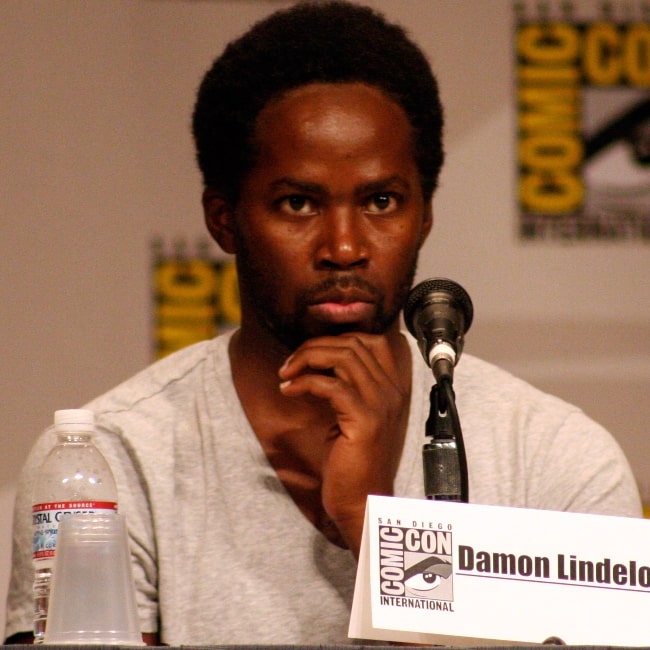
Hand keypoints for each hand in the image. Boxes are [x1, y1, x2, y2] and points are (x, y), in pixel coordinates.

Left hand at [278, 333, 409, 556]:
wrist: (362, 501)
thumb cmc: (352, 462)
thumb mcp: (352, 415)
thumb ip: (345, 386)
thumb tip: (317, 360)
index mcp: (391, 388)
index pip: (369, 340)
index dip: (335, 338)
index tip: (309, 353)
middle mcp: (391, 391)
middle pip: (352, 344)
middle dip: (314, 346)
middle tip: (290, 363)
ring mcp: (380, 404)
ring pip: (343, 357)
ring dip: (307, 359)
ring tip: (286, 373)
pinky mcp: (364, 420)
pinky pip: (331, 385)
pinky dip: (305, 382)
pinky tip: (288, 390)